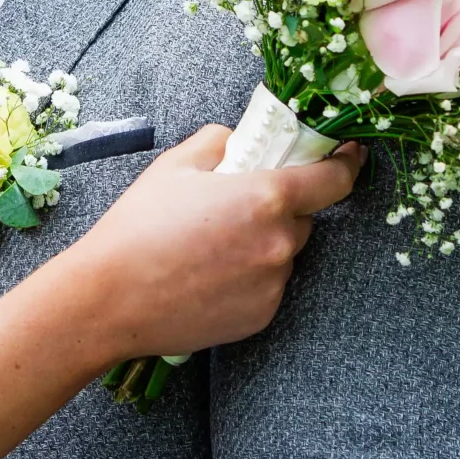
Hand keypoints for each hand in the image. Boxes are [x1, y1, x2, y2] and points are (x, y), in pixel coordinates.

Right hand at [67, 126, 365, 365]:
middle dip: (279, 208)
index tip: (348, 154)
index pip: (333, 179)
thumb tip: (239, 141)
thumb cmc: (139, 226)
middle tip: (234, 208)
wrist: (111, 298)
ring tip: (210, 247)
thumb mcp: (175, 164)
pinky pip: (268, 286)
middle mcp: (279, 243)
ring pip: (283, 254)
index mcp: (265, 198)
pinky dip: (250, 277)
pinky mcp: (261, 317)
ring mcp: (273, 285)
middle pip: (303, 218)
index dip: (346, 163)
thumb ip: (220, 141)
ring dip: (263, 244)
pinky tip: (208, 275)